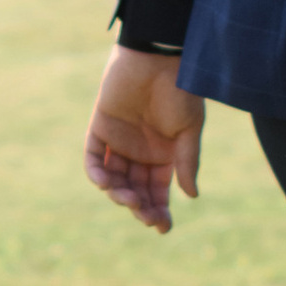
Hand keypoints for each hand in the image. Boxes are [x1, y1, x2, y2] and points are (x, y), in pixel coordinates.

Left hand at [85, 44, 204, 234]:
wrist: (157, 57)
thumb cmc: (179, 90)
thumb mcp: (188, 130)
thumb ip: (186, 161)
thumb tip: (192, 196)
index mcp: (164, 155)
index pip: (158, 191)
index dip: (160, 210)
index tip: (162, 227)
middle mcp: (140, 152)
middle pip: (136, 190)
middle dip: (140, 207)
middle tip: (145, 216)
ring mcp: (118, 142)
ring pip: (114, 179)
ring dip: (119, 193)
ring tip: (127, 198)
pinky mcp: (99, 128)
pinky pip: (93, 158)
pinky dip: (96, 173)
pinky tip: (106, 184)